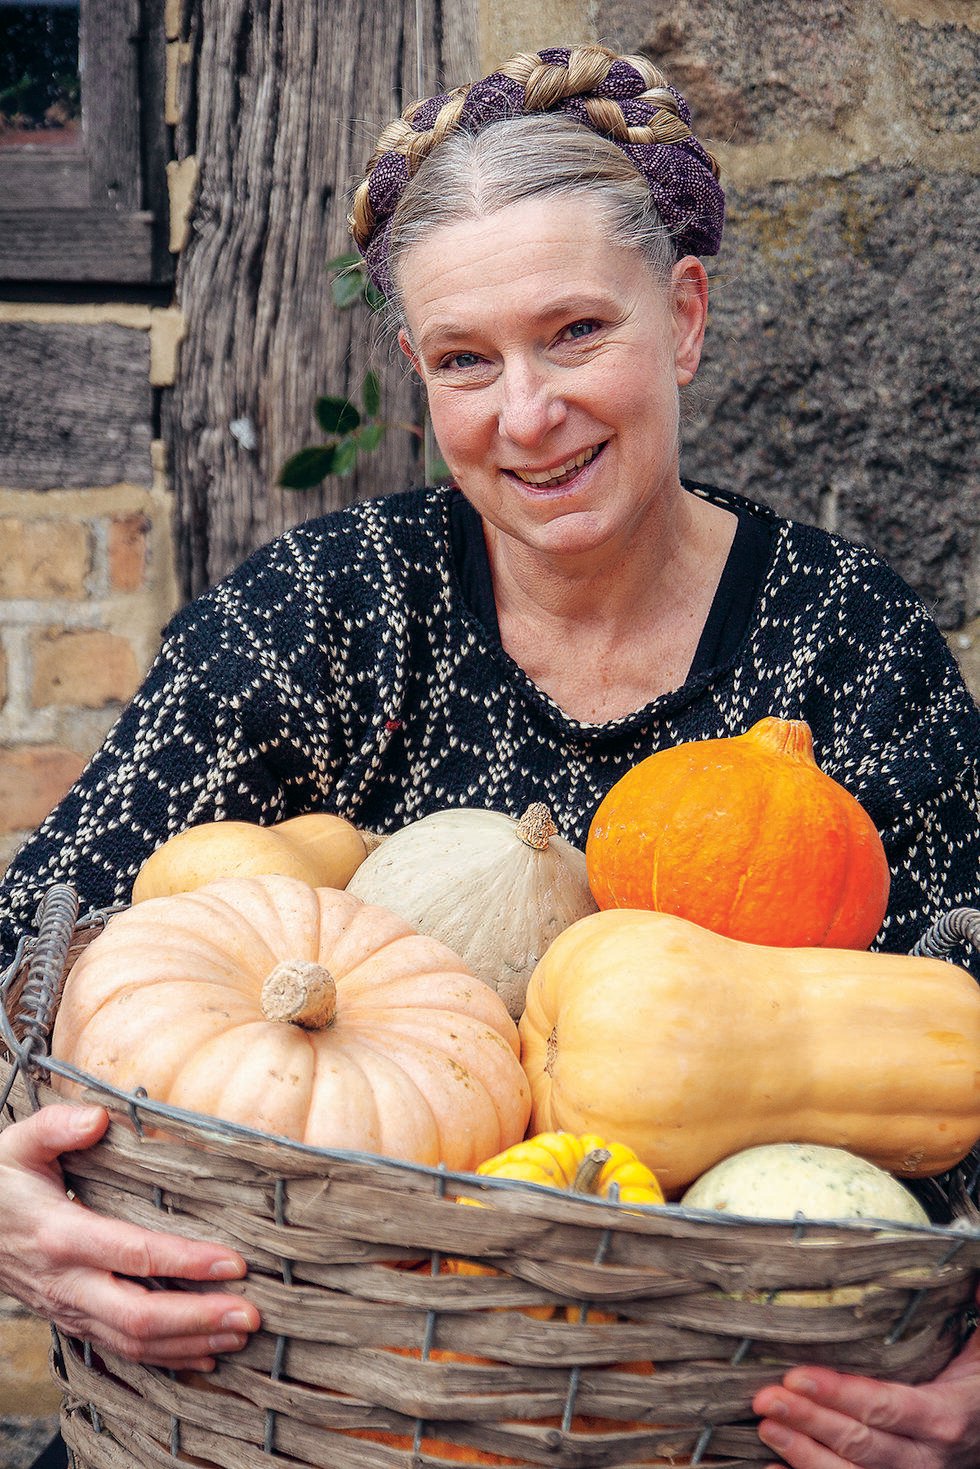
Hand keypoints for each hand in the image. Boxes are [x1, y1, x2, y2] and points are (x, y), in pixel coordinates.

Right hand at [0, 1104, 260, 1369]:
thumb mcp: (18, 1144)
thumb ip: (57, 1126)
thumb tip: (98, 1119)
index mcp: (59, 1235)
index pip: (132, 1253)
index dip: (185, 1261)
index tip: (233, 1262)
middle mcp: (66, 1282)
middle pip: (138, 1316)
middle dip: (198, 1319)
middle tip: (251, 1316)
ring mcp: (69, 1309)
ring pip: (133, 1343)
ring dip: (191, 1344)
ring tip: (241, 1337)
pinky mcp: (74, 1321)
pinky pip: (121, 1351)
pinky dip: (166, 1359)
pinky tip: (205, 1357)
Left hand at [753, 1298, 979, 1467]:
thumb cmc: (977, 1393)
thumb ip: (976, 1316)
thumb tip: (974, 1280)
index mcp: (943, 1417)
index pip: (884, 1406)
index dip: (838, 1394)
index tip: (795, 1375)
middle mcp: (926, 1457)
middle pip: (861, 1443)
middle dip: (809, 1421)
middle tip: (765, 1399)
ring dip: (803, 1454)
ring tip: (767, 1427)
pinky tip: (776, 1468)